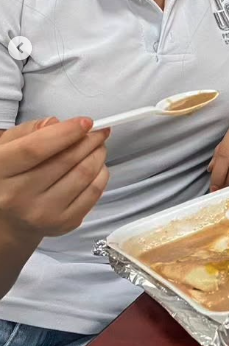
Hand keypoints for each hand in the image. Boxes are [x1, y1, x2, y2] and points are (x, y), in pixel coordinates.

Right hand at [0, 117, 109, 238]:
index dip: (66, 132)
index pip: (35, 148)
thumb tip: (56, 123)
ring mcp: (42, 213)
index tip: (86, 122)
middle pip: (66, 160)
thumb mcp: (7, 147)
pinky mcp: (63, 223)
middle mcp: (17, 196)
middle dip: (89, 140)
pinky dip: (101, 173)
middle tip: (98, 131)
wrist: (9, 219)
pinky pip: (94, 192)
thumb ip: (29, 131)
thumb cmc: (10, 176)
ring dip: (98, 154)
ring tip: (98, 146)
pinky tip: (96, 166)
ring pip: (84, 174)